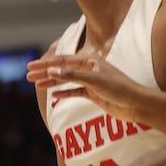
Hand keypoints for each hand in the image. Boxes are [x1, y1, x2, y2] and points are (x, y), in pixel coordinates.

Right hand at [26, 53, 144, 120]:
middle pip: (62, 69)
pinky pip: (74, 91)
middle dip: (45, 72)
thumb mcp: (94, 81)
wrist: (137, 104)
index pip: (62, 61)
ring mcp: (90, 82)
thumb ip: (72, 76)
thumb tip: (51, 71)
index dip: (46, 63)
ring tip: (37, 85)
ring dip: (52, 82)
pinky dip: (63, 93)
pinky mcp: (93, 94)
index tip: (31, 66)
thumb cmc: (119, 88)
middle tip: (28, 75)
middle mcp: (89, 69)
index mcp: (90, 61)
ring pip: (66, 80)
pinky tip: (54, 95)